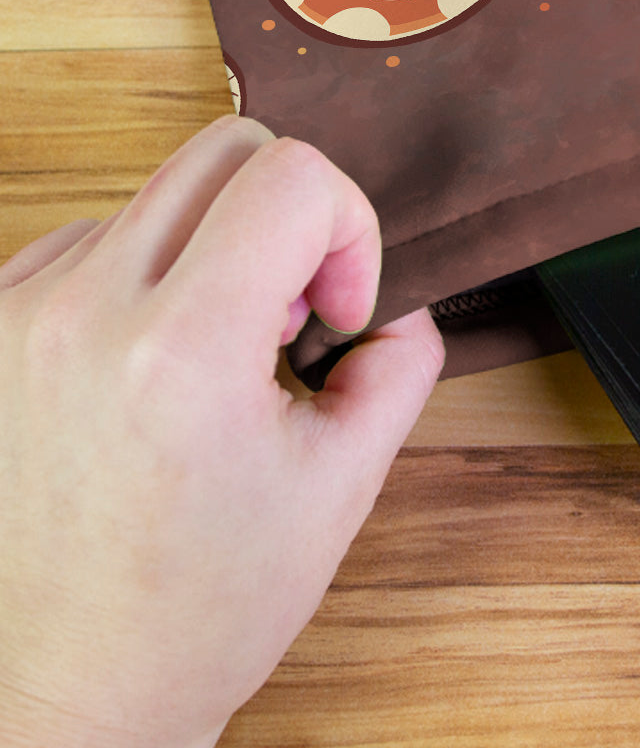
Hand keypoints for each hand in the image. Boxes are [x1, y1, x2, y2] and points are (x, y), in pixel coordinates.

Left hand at [0, 116, 444, 747]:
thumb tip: (397, 303)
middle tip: (289, 313)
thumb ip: (400, 362)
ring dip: (214, 251)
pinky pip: (94, 239)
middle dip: (289, 215)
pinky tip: (153, 365)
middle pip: (223, 152)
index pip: (291, 175)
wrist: (66, 689)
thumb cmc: (198, 607)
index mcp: (182, 351)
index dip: (350, 226)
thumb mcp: (341, 485)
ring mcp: (17, 317)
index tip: (338, 307)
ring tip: (215, 357)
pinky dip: (146, 276)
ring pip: (161, 194)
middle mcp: (82, 313)